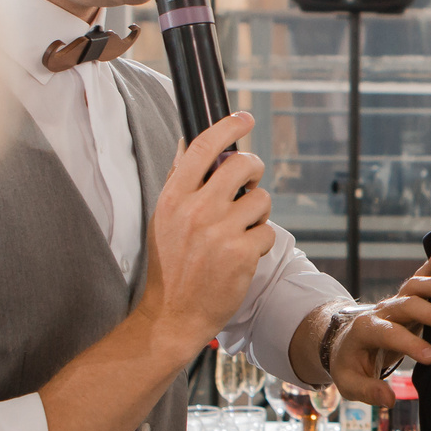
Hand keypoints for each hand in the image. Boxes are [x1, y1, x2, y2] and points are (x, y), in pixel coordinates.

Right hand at [142, 110, 274, 348]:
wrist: (174, 313)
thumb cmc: (170, 264)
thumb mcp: (164, 218)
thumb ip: (179, 181)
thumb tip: (187, 142)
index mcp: (174, 197)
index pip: (203, 147)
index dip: (228, 126)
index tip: (243, 117)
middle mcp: (196, 209)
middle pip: (242, 165)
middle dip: (254, 168)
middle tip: (250, 181)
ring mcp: (220, 231)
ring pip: (260, 198)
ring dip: (258, 212)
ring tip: (240, 230)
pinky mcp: (242, 253)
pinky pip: (267, 231)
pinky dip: (260, 241)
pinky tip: (243, 254)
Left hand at [324, 244, 430, 403]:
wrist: (343, 340)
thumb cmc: (349, 363)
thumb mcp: (349, 382)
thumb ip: (368, 390)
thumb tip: (390, 399)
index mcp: (366, 330)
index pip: (390, 334)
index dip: (411, 344)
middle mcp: (381, 310)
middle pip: (405, 304)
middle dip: (430, 312)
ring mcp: (394, 302)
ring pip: (413, 287)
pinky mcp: (405, 299)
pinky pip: (418, 277)